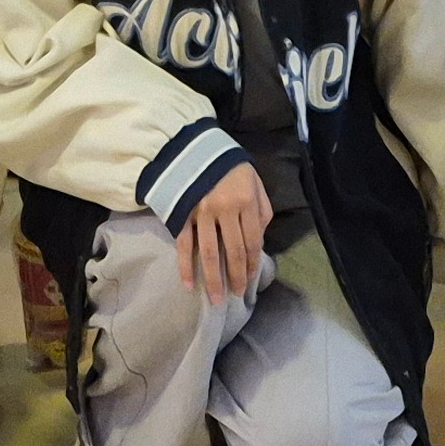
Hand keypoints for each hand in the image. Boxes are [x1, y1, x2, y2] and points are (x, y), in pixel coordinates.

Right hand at [175, 160, 272, 301]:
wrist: (197, 146)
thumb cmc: (231, 167)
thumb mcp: (255, 182)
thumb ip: (262, 211)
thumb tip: (260, 241)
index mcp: (246, 202)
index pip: (252, 242)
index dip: (251, 265)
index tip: (249, 283)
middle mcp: (225, 209)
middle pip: (232, 251)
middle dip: (235, 277)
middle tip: (235, 297)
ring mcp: (201, 212)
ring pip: (208, 253)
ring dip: (212, 279)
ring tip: (215, 300)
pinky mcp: (183, 213)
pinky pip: (184, 244)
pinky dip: (185, 265)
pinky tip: (188, 284)